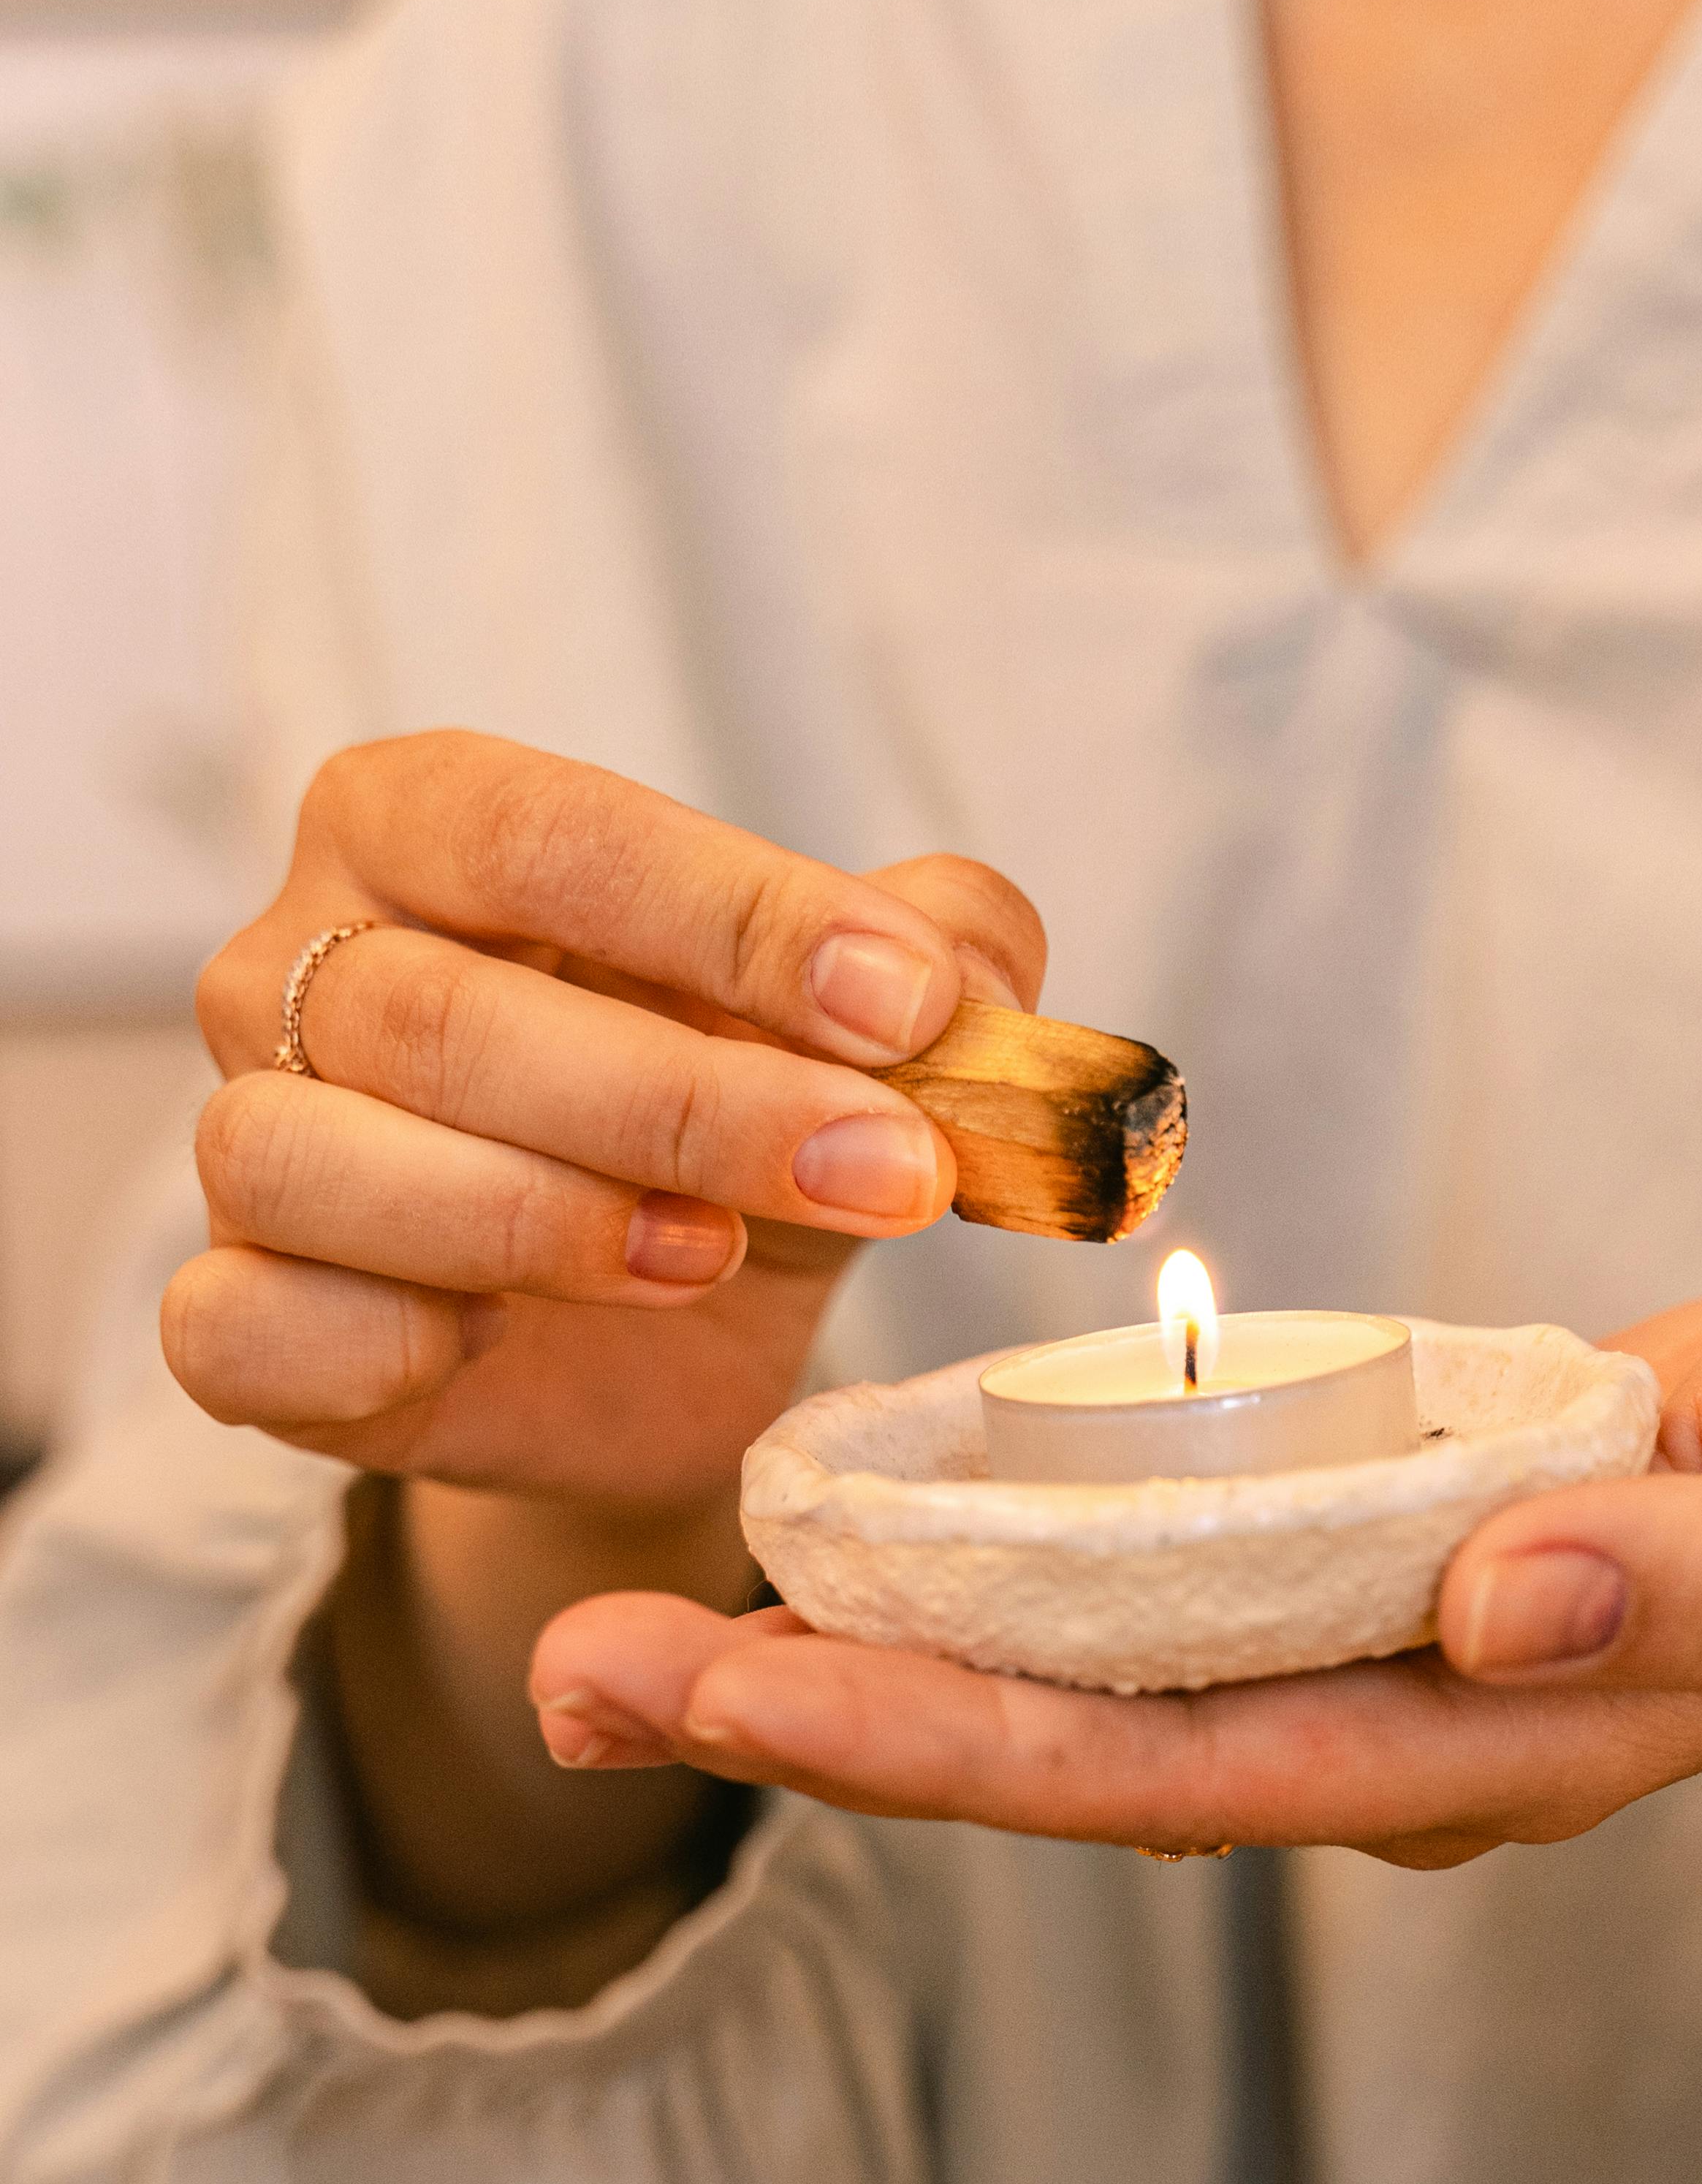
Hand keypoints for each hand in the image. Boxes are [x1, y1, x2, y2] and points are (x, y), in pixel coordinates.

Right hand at [169, 733, 1046, 2001]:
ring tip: (715, 1255)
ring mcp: (246, 1142)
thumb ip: (941, 963)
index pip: (551, 828)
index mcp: (423, 828)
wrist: (658, 1356)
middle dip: (689, 1099)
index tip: (910, 1003)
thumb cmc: (728, 1139)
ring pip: (320, 1159)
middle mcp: (297, 964)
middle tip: (885, 1169)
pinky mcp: (235, 1321)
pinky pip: (244, 1323)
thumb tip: (985, 977)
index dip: (735, 916)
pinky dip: (380, 1340)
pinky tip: (501, 1349)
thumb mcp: (859, 1034)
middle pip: (446, 1010)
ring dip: (544, 1218)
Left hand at [528, 1247, 1701, 1879]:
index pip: (1183, 1772)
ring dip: (847, 1668)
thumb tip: (1508, 1603)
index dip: (960, 1743)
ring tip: (621, 1626)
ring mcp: (1355, 1671)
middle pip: (1069, 1761)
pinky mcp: (1340, 1584)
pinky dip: (960, 1592)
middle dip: (824, 1725)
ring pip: (1068, 1697)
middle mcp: (1388, 1735)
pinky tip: (823, 1552)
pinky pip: (1121, 1613)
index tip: (749, 1687)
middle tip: (576, 1665)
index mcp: (1496, 1738)